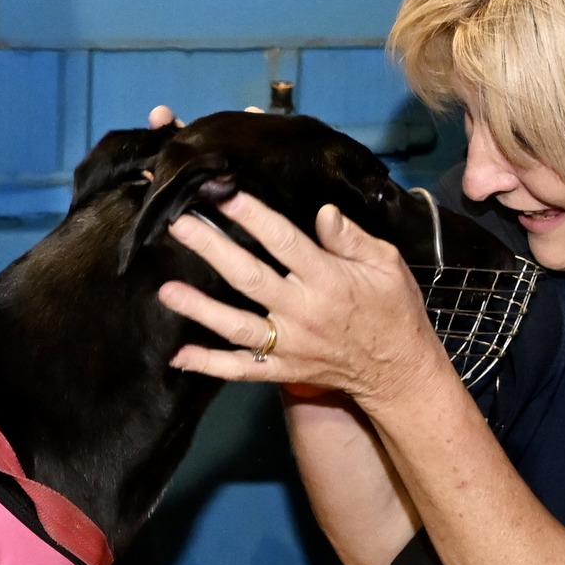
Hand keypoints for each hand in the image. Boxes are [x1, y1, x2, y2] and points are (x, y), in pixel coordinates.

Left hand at [155, 192, 445, 414]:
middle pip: (249, 278)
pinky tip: (180, 356)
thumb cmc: (394, 309)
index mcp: (328, 279)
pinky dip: (210, 365)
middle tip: (178, 226)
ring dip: (200, 309)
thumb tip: (323, 212)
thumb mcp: (387, 264)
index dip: (252, 216)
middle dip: (212, 250)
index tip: (224, 193)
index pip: (284, 241)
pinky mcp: (284, 370)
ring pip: (238, 326)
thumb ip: (352, 238)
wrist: (399, 372)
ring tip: (166, 291)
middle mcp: (304, 312)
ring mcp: (291, 345)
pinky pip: (242, 370)